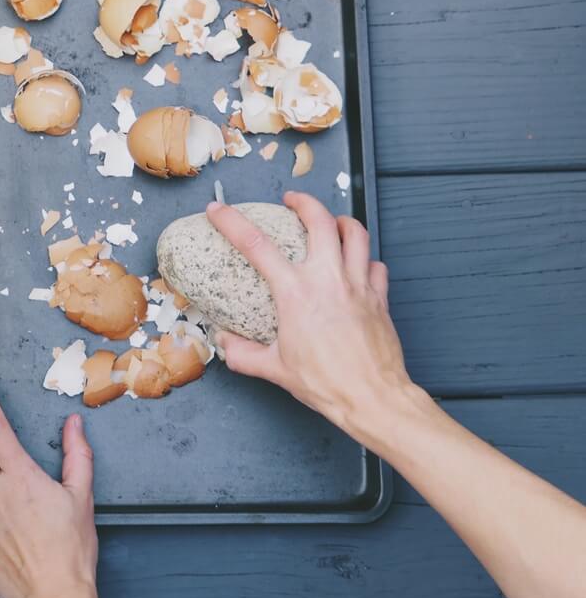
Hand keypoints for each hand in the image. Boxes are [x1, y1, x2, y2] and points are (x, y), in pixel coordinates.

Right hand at [206, 191, 413, 432]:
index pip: (255, 245)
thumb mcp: (275, 369)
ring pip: (355, 233)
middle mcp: (328, 280)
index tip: (218, 210)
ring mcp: (358, 285)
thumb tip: (225, 344)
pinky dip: (365, 258)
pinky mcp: (379, 298)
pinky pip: (375, 265)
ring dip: (340, 221)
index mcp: (295, 293)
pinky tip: (357, 265)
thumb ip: (243, 354)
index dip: (232, 222)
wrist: (372, 398)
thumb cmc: (327, 383)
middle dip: (304, 202)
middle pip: (319, 221)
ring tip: (330, 221)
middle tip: (292, 200)